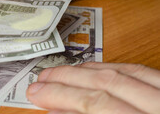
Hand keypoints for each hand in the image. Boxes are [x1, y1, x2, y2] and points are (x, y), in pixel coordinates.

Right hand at [26, 62, 159, 113]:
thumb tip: (58, 112)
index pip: (99, 105)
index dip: (62, 96)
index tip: (37, 94)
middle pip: (108, 83)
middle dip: (66, 80)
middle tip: (39, 80)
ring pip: (123, 72)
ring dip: (84, 71)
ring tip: (57, 73)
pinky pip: (140, 71)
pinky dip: (110, 68)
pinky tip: (90, 69)